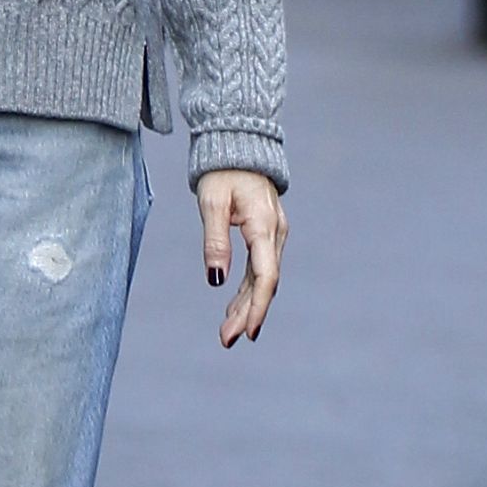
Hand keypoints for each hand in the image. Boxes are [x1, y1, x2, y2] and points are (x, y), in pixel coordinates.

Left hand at [197, 168, 287, 348]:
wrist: (239, 146)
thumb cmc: (222, 171)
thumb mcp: (212, 202)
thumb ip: (215, 239)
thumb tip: (216, 279)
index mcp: (263, 225)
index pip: (265, 275)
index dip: (256, 306)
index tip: (246, 331)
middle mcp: (275, 233)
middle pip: (264, 282)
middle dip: (247, 313)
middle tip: (226, 340)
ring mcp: (273, 234)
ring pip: (262, 278)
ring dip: (246, 305)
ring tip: (227, 332)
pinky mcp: (266, 234)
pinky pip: (259, 268)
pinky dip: (246, 289)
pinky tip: (234, 308)